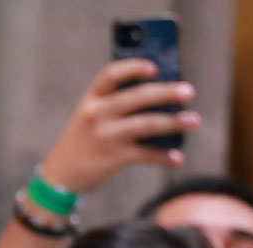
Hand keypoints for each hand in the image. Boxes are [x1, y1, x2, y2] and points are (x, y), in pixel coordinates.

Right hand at [36, 59, 198, 194]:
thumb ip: (117, 101)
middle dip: (166, 93)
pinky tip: (177, 157)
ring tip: (194, 120)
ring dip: (174, 123)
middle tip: (188, 92)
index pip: (112, 74)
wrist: (59, 176)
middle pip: (138, 97)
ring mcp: (105, 136)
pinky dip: (163, 157)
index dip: (134, 68)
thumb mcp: (91, 115)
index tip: (155, 67)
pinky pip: (145, 154)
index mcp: (91, 99)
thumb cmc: (83, 139)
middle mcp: (97, 114)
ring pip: (147, 125)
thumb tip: (164, 92)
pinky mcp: (113, 158)